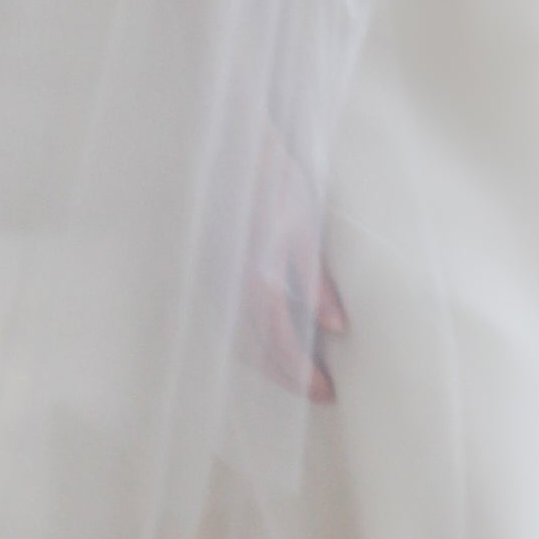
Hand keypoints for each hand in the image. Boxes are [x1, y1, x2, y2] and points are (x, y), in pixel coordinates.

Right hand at [237, 138, 348, 402]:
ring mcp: (211, 283)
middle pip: (256, 352)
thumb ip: (317, 282)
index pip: (282, 347)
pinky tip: (260, 339)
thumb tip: (337, 327)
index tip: (328, 392)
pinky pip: (222, 319)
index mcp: (257, 283)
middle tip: (316, 391)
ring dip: (265, 361)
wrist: (227, 145)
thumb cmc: (272, 181)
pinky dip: (244, 338)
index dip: (305, 375)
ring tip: (293, 370)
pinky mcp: (202, 272)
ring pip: (236, 339)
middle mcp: (229, 291)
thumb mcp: (304, 228)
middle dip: (286, 376)